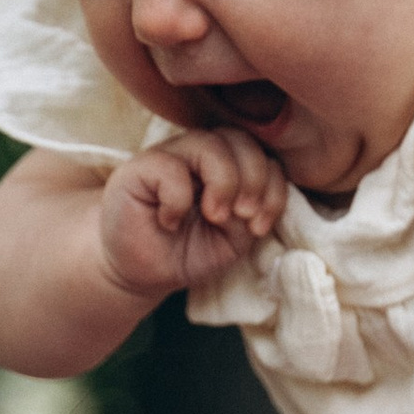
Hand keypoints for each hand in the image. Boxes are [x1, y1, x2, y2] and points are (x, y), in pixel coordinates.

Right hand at [98, 129, 286, 301]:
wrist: (141, 273)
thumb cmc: (187, 252)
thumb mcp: (232, 240)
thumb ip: (251, 214)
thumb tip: (258, 196)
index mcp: (228, 167)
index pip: (263, 154)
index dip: (272, 186)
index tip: (259, 227)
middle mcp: (201, 154)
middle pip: (241, 140)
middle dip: (254, 179)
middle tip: (243, 217)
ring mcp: (171, 156)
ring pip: (210, 144)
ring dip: (224, 183)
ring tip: (216, 217)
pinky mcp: (140, 167)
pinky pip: (171, 168)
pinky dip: (179, 200)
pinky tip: (170, 221)